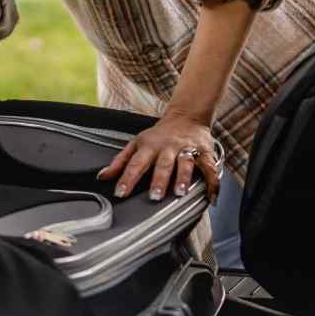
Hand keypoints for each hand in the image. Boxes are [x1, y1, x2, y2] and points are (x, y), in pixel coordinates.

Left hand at [96, 110, 220, 203]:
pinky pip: (210, 168)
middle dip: (159, 179)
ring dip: (183, 178)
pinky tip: (211, 198)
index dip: (127, 178)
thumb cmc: (158, 136)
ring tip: (180, 192)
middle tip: (154, 196)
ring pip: (186, 163)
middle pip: (163, 164)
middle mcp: (168, 147)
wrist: (187, 116)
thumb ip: (120, 162)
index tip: (120, 193)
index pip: (135, 163)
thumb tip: (101, 177)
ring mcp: (187, 149)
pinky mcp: (204, 151)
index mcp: (149, 146)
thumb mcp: (136, 144)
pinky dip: (213, 183)